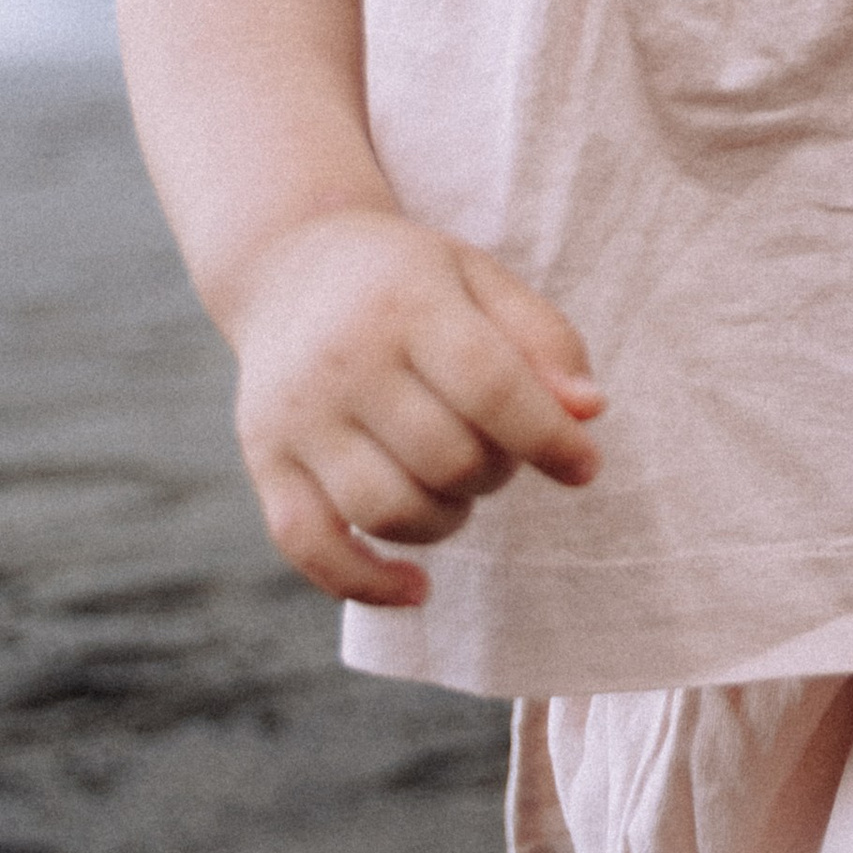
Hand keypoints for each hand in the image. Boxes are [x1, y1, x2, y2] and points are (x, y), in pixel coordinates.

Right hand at [228, 211, 602, 606]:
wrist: (289, 265)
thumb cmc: (408, 280)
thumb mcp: (481, 279)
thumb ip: (544, 340)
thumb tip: (589, 413)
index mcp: (407, 304)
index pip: (490, 386)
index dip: (549, 438)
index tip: (584, 466)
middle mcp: (343, 361)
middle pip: (446, 458)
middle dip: (496, 472)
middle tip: (499, 451)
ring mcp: (296, 417)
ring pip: (387, 511)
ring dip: (446, 521)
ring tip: (455, 487)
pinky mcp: (264, 462)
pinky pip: (311, 546)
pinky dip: (367, 583)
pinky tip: (415, 586)